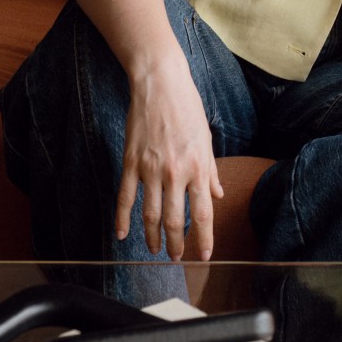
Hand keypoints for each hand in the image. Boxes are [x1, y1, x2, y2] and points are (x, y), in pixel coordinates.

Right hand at [114, 62, 223, 259]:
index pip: (203, 213)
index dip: (204, 238)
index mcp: (198, 167)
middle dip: (177, 244)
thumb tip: (217, 195)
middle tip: (177, 259)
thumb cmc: (187, 108)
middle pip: (175, 220)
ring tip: (155, 250)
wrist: (160, 83)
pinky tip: (123, 234)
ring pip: (150, 214)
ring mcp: (151, 169)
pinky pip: (126, 197)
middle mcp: (176, 172)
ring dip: (153, 237)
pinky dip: (123, 218)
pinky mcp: (131, 162)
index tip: (205, 255)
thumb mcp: (207, 139)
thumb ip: (211, 171)